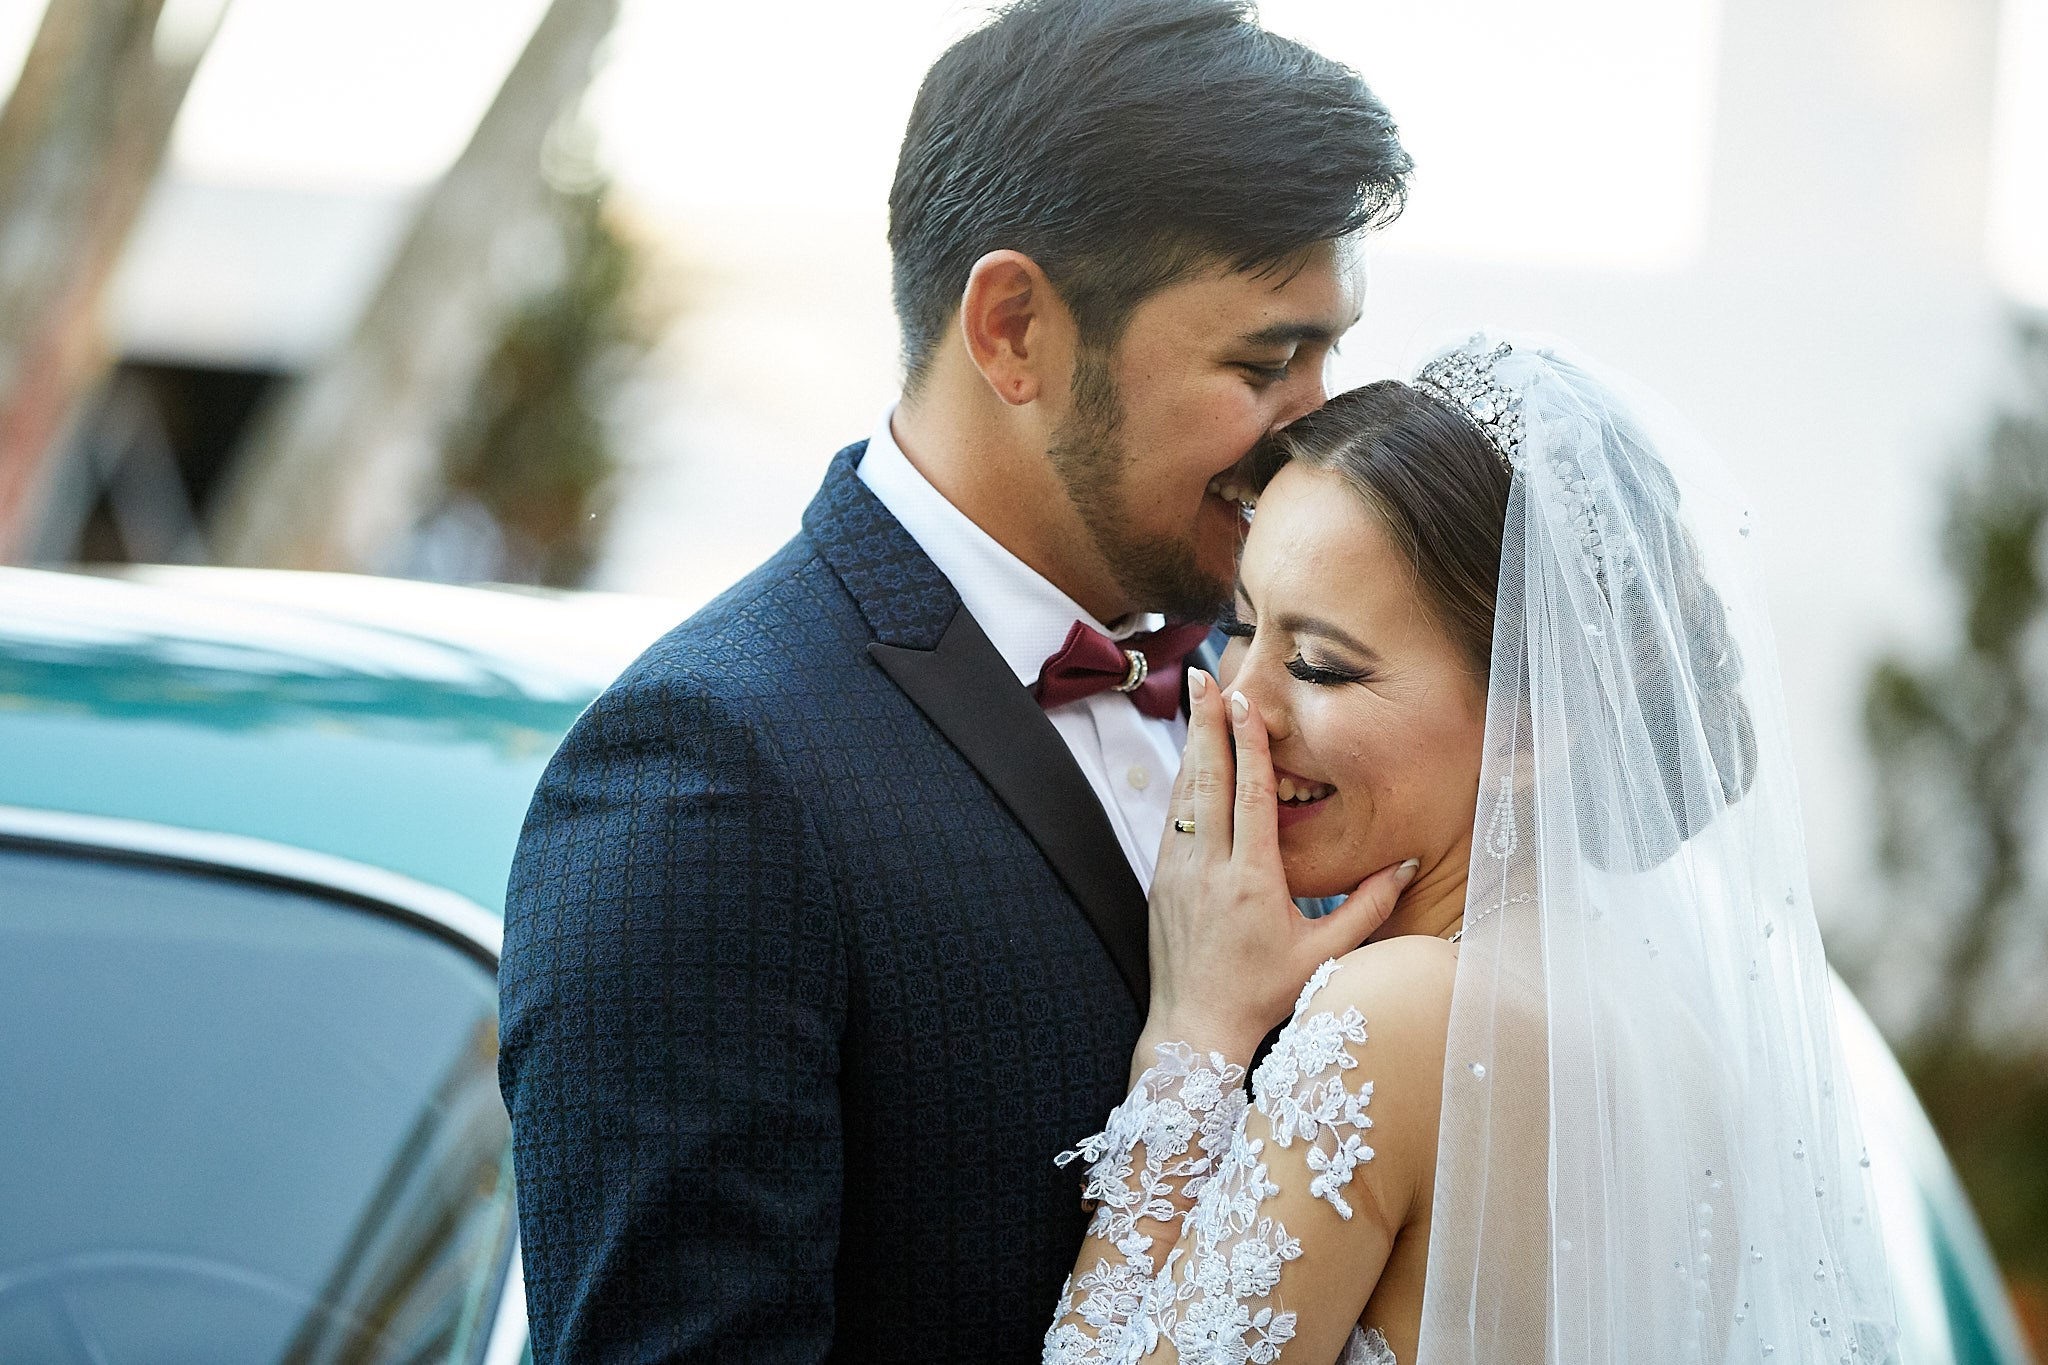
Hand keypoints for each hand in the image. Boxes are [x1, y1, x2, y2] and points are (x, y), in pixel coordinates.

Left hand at [1142, 672, 1416, 1066]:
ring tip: (1195, 697)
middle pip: (1208, 779)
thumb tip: (1406, 863)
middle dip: (1207, 722)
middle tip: (1205, 674)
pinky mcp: (1161, 882)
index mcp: (1251, 881)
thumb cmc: (1264, 994)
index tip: (1246, 701)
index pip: (1251, 796)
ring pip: (1186, 794)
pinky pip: (1174, 819)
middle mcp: (1209, 868)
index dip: (1249, 744)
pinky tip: (1188, 758)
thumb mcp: (1325, 955)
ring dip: (1191, 743)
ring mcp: (1178, 873)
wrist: (1194, 1028)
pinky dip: (1183, 783)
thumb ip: (1369, 906)